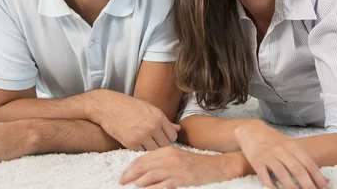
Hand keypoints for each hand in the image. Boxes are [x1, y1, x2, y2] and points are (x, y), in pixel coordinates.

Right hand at [86, 90, 179, 150]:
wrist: (108, 106)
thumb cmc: (128, 106)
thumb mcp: (149, 108)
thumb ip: (164, 120)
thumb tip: (178, 128)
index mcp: (159, 116)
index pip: (173, 136)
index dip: (168, 138)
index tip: (161, 137)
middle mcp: (152, 127)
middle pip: (165, 146)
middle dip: (160, 145)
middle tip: (153, 142)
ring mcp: (142, 136)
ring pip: (154, 151)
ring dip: (150, 149)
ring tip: (144, 142)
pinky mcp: (131, 143)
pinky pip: (141, 152)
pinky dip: (139, 149)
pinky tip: (135, 142)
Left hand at [120, 146, 235, 188]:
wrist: (215, 167)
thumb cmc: (195, 163)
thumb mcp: (176, 156)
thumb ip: (161, 160)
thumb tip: (144, 169)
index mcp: (166, 150)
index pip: (143, 158)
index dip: (130, 167)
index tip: (123, 175)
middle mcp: (168, 157)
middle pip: (143, 166)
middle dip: (130, 176)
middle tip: (121, 183)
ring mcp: (175, 168)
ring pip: (150, 176)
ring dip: (138, 183)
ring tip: (129, 188)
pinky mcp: (181, 179)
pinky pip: (162, 185)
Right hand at [235, 123, 328, 188]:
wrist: (251, 130)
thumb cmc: (274, 140)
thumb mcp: (291, 146)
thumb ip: (306, 161)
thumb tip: (324, 180)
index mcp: (293, 146)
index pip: (309, 163)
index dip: (318, 178)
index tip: (324, 188)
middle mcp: (281, 150)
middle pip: (297, 169)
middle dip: (307, 185)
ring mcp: (268, 155)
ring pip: (282, 173)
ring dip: (291, 187)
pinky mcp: (256, 161)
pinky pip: (264, 175)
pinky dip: (271, 185)